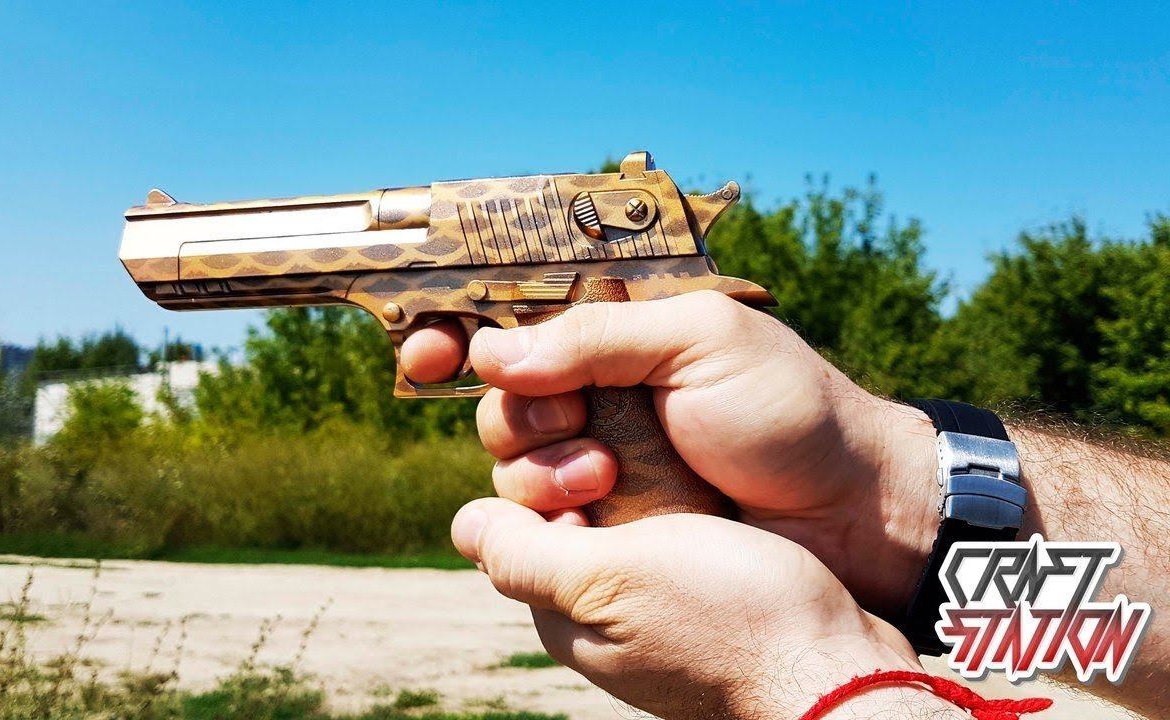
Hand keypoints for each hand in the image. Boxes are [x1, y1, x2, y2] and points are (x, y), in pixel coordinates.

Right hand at [404, 291, 938, 615]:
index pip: (520, 316)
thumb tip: (492, 350)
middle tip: (570, 418)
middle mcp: (603, 388)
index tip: (424, 349)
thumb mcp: (700, 342)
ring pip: (512, 457)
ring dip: (539, 465)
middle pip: (502, 392)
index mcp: (623, 328)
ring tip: (603, 475)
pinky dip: (552, 513)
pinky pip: (543, 515)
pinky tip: (595, 510)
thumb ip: (596, 338)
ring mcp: (604, 455)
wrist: (850, 511)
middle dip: (517, 409)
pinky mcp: (612, 518)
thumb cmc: (789, 410)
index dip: (462, 327)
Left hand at [450, 498, 962, 719]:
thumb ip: (526, 553)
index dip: (539, 476)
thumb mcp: (608, 578)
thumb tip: (464, 524)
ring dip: (634, 484)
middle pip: (560, 517)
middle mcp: (598, 616)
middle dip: (583, 475)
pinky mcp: (699, 599)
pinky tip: (700, 488)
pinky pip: (665, 534)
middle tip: (625, 466)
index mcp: (563, 613)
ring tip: (673, 472)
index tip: (594, 460)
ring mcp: (650, 611)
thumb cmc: (727, 614)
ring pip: (616, 520)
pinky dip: (672, 504)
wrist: (837, 660)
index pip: (514, 522)